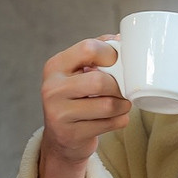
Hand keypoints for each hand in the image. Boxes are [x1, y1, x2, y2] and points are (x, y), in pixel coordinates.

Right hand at [40, 37, 130, 164]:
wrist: (62, 138)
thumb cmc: (76, 98)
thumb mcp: (79, 72)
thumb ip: (99, 52)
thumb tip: (124, 39)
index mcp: (56, 66)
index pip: (88, 48)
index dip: (112, 54)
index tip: (119, 63)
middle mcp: (53, 88)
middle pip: (100, 81)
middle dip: (119, 86)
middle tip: (124, 89)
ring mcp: (59, 113)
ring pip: (108, 105)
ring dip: (123, 105)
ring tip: (122, 104)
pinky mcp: (72, 134)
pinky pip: (110, 124)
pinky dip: (120, 120)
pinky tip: (116, 118)